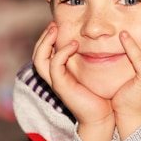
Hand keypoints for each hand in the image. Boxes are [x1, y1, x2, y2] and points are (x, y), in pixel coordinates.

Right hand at [33, 23, 114, 140]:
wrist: (103, 116)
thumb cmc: (101, 94)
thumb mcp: (93, 72)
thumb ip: (89, 59)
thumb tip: (95, 43)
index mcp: (60, 73)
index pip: (44, 53)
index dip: (47, 38)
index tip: (56, 25)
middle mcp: (54, 77)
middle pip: (37, 54)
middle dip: (42, 37)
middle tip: (52, 24)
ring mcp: (56, 82)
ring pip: (39, 59)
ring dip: (45, 42)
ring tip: (54, 29)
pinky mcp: (62, 87)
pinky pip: (55, 66)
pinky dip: (61, 53)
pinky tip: (73, 44)